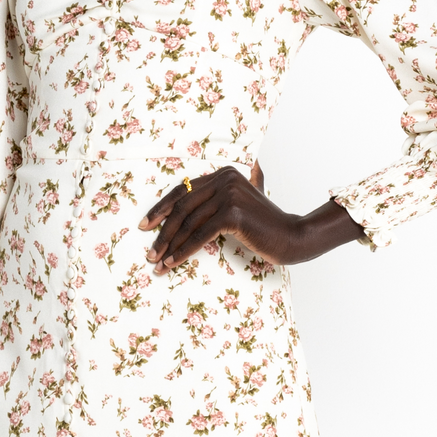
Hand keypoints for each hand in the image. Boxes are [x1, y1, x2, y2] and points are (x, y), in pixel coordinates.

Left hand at [139, 163, 363, 270]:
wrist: (289, 236)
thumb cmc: (264, 225)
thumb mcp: (246, 200)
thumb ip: (234, 188)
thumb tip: (223, 182)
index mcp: (223, 173)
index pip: (183, 190)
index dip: (161, 208)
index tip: (146, 225)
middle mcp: (224, 178)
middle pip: (182, 206)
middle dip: (162, 231)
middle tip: (149, 251)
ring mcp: (229, 194)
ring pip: (188, 223)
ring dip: (169, 245)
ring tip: (157, 262)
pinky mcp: (233, 213)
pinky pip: (200, 235)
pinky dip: (183, 251)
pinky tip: (172, 263)